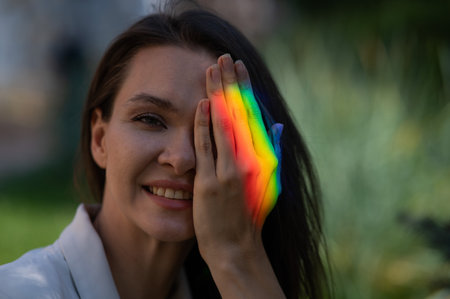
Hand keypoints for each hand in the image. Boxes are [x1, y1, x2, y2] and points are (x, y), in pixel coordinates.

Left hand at [193, 53, 281, 261]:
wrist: (236, 247)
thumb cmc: (250, 215)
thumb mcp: (268, 183)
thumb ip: (273, 152)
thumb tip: (277, 125)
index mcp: (263, 158)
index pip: (252, 115)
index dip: (245, 89)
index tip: (239, 67)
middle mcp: (250, 161)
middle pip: (238, 113)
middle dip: (230, 83)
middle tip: (223, 57)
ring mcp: (230, 171)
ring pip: (223, 124)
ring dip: (216, 95)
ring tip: (210, 70)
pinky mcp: (212, 182)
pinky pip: (207, 147)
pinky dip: (204, 124)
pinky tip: (201, 104)